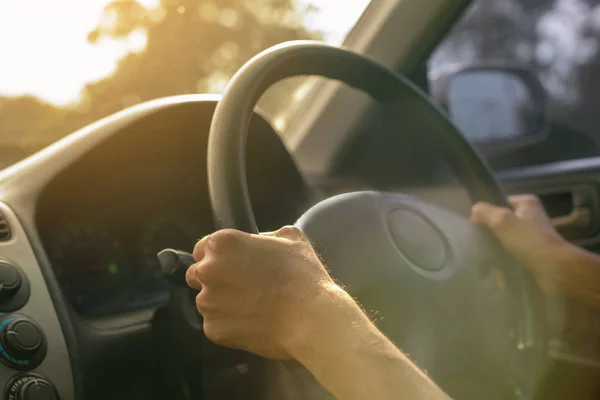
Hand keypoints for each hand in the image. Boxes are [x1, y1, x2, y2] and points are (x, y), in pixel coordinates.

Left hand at [185, 226, 341, 358]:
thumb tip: (260, 241)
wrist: (309, 318)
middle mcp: (207, 271)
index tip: (232, 265)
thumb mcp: (291, 238)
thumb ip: (267, 235)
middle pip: (197, 275)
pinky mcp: (213, 330)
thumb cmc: (302, 275)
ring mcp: (207, 303)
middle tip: (240, 286)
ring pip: (206, 302)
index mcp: (221, 244)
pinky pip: (215, 325)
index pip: (202, 248)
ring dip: (222, 303)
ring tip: (251, 307)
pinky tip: (252, 322)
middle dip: (214, 280)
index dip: (218, 257)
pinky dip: (229, 325)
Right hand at [471, 195, 569, 292]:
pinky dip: (504, 259)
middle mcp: (531, 217)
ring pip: (506, 239)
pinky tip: (495, 266)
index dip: (487, 212)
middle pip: (503, 222)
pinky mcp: (533, 253)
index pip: (501, 202)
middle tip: (479, 242)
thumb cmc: (529, 241)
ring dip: (496, 248)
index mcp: (527, 204)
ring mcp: (533, 236)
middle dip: (491, 232)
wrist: (555, 270)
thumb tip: (475, 211)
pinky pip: (512, 253)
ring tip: (485, 256)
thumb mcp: (502, 220)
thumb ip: (485, 212)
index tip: (477, 225)